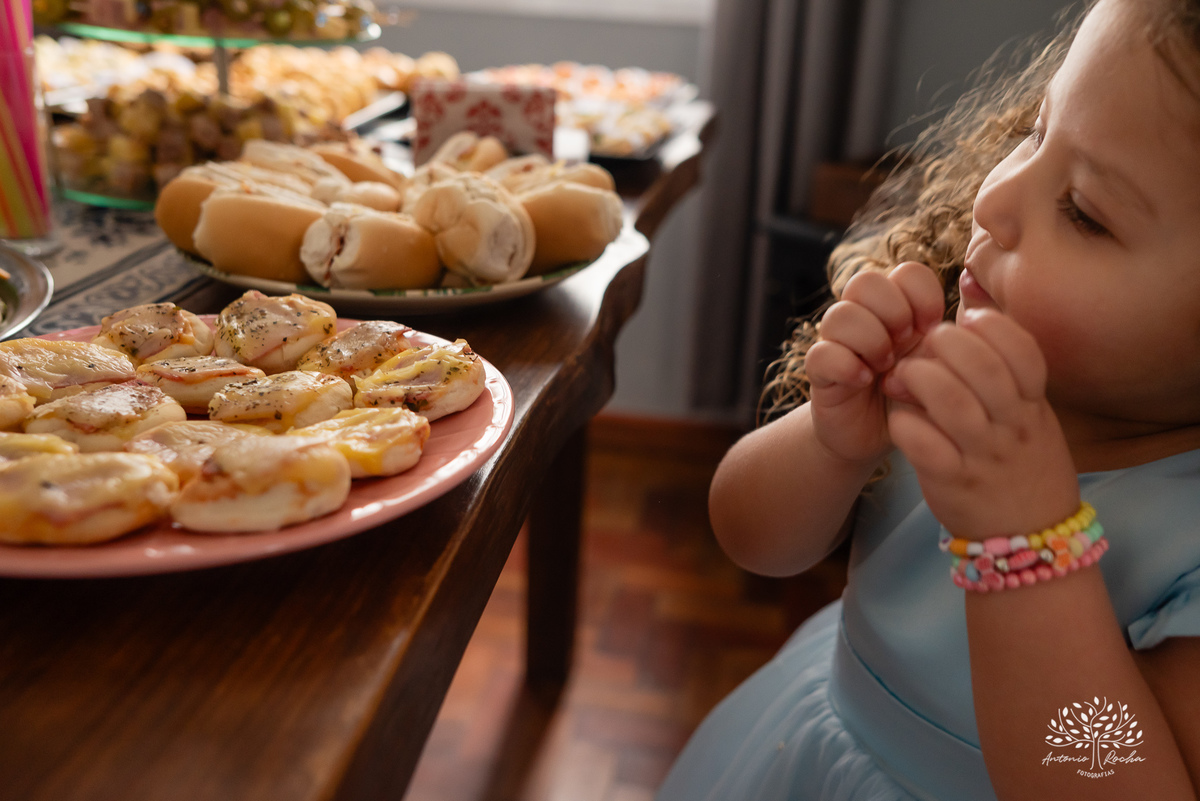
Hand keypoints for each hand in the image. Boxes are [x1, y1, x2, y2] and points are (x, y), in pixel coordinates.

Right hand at [806, 262, 943, 463]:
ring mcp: (837, 342)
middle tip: (905, 343)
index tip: (932, 329)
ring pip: (839, 314)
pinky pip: (821, 353)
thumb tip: (968, 308)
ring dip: (870, 339)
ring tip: (885, 367)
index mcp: (897, 309)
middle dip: (893, 311)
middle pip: (865, 281)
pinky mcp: (819, 372)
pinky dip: (846, 365)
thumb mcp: (943, 367)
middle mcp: (863, 318)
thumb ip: (952, 340)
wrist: (879, 437)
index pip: (906, 272)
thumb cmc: (918, 397)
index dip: (922, 295)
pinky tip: (864, 382)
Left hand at [882, 308, 1078, 538]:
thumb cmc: (1021, 465)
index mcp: (1033, 407)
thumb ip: (1005, 377)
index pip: (1024, 351)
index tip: (968, 319)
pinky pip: (922, 442)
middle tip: (927, 342)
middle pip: (984, 367)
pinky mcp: (951, 482)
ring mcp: (983, 455)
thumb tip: (966, 320)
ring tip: (905, 375)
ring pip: (950, 399)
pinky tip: (900, 419)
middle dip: (948, 342)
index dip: (992, 325)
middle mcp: (1012, 428)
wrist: (1030, 537)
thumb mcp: (1029, 418)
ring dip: (920, 376)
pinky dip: (904, 422)